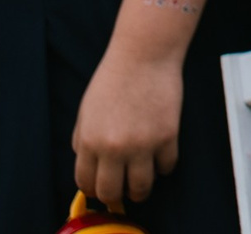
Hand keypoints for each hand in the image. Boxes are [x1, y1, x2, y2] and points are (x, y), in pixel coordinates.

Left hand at [73, 41, 183, 206]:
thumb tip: (87, 163)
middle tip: (122, 189)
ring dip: (141, 189)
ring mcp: (143, 144)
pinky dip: (163, 167)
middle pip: (111, 192)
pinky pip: (167, 167)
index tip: (101, 187)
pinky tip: (160, 157)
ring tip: (143, 180)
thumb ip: (83, 139)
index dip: (93, 188)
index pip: (86, 183)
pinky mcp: (168, 136)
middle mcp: (114, 148)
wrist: (144, 56)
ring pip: (141, 188)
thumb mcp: (86, 110)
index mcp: (90, 141)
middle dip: (116, 195)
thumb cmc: (114, 78)